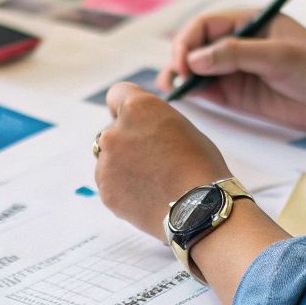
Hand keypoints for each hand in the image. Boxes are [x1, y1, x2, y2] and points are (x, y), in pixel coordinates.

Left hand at [95, 83, 233, 238]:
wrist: (199, 209)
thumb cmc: (200, 166)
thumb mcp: (181, 125)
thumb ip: (153, 121)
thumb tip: (142, 128)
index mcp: (137, 108)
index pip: (117, 94)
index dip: (126, 107)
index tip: (133, 120)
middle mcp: (114, 132)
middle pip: (112, 130)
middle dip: (126, 141)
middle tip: (152, 159)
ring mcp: (106, 163)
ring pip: (108, 158)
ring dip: (123, 165)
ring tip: (153, 182)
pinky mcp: (105, 190)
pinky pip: (110, 183)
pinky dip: (123, 188)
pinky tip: (148, 195)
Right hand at [159, 9, 305, 130]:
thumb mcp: (279, 56)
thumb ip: (237, 54)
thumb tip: (196, 60)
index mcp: (248, 22)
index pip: (206, 25)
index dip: (189, 40)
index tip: (185, 61)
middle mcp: (237, 43)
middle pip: (196, 46)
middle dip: (181, 58)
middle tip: (176, 77)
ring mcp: (236, 69)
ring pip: (197, 69)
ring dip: (180, 76)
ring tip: (171, 89)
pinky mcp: (237, 94)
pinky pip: (208, 90)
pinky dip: (192, 92)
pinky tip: (184, 97)